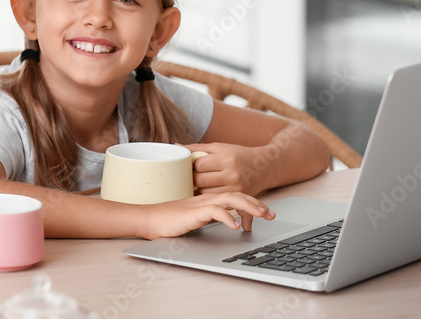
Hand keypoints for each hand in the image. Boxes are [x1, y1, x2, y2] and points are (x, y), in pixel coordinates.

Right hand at [139, 192, 274, 239]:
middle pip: (236, 195)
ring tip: (261, 215)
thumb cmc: (170, 220)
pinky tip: (236, 226)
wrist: (150, 219)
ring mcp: (200, 204)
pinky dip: (228, 218)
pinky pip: (214, 212)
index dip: (252, 202)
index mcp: (208, 199)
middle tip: (271, 214)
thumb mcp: (195, 217)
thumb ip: (210, 215)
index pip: (234, 196)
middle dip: (257, 204)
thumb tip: (226, 219)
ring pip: (229, 199)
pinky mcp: (194, 213)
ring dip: (248, 207)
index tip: (266, 211)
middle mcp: (207, 199)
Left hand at [185, 142, 266, 194]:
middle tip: (191, 177)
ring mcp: (236, 187)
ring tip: (199, 184)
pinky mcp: (238, 197)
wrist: (264, 166)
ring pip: (206, 193)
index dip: (191, 166)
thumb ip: (196, 148)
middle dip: (193, 179)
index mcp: (225, 157)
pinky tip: (208, 192)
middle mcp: (231, 173)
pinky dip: (209, 197)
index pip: (198, 165)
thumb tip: (176, 147)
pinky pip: (216, 200)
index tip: (189, 166)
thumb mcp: (219, 147)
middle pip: (200, 180)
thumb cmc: (238, 155)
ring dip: (199, 190)